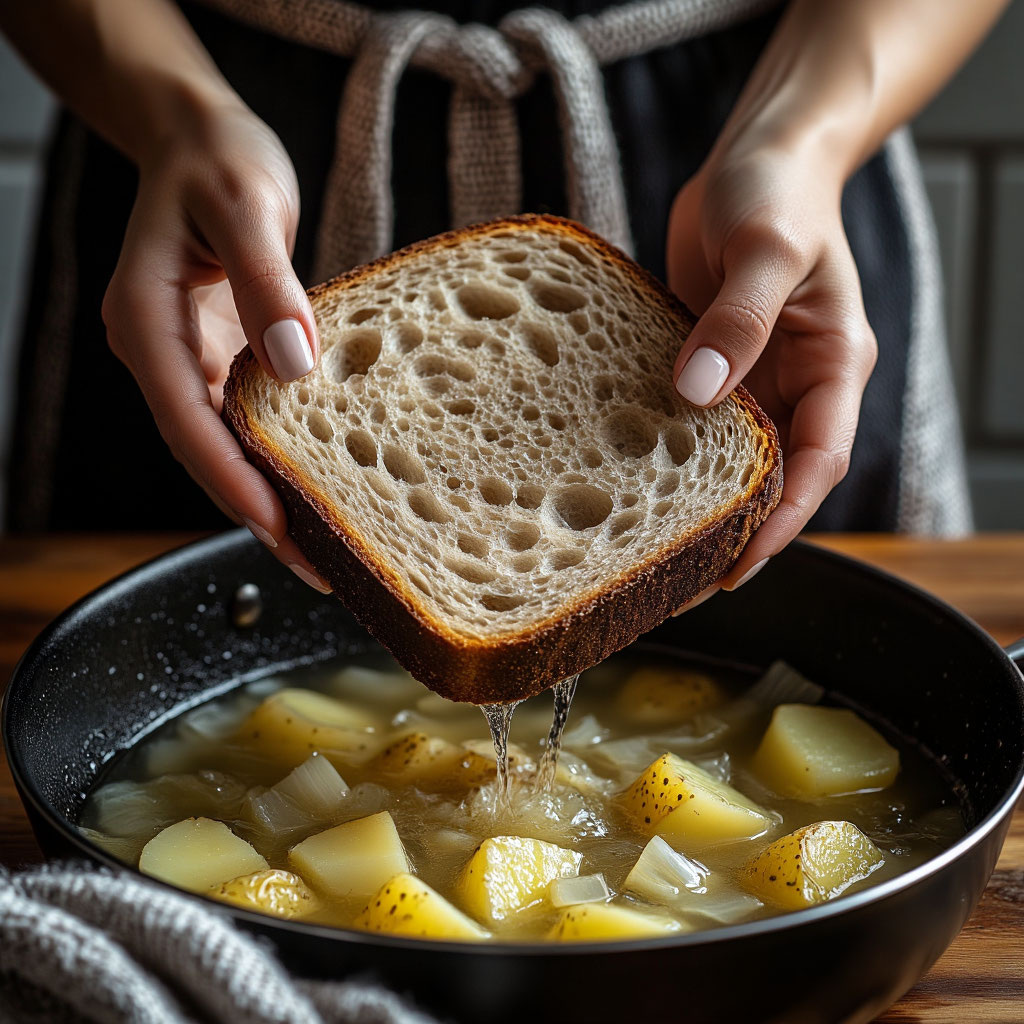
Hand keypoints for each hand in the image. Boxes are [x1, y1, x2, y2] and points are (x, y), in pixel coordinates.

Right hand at [102, 100, 330, 590]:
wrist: (199, 137)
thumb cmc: (218, 159)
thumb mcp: (246, 205)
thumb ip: (268, 283)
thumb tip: (294, 367)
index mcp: (147, 322)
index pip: (188, 423)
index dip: (233, 482)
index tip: (281, 528)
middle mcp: (161, 352)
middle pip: (205, 452)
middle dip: (258, 512)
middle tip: (319, 568)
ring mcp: (189, 358)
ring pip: (226, 446)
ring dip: (272, 495)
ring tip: (328, 546)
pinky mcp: (220, 355)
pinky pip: (247, 419)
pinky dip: (281, 456)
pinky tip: (323, 482)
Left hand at [667, 139, 876, 592]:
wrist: (755, 157)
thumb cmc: (775, 190)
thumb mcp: (767, 247)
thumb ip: (739, 321)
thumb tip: (698, 393)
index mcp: (833, 363)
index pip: (818, 461)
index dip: (783, 520)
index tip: (739, 564)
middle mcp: (795, 382)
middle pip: (773, 476)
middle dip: (734, 529)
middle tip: (679, 580)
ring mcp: (752, 377)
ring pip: (730, 457)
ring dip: (696, 501)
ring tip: (646, 549)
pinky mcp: (710, 364)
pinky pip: (692, 420)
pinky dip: (666, 453)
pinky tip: (623, 478)